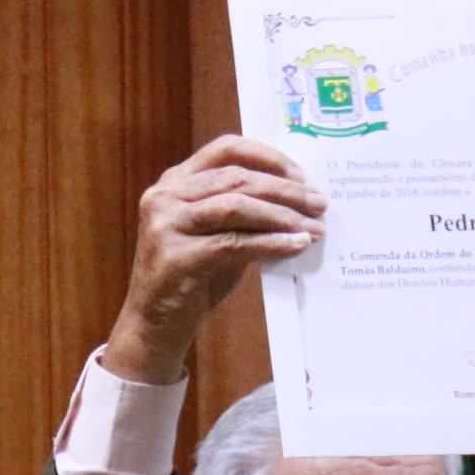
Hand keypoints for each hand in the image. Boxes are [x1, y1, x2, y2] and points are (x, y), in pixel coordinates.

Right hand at [101, 136, 327, 385]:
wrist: (154, 326)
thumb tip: (297, 202)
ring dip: (281, 215)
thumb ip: (244, 214)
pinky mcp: (175, 258)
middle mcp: (165, 197)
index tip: (300, 174)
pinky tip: (295, 245)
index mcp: (175, 183)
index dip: (267, 157)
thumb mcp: (216, 236)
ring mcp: (166, 226)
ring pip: (235, 206)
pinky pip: (233, 244)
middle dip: (285, 190)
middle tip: (319, 203)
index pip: (225, 149)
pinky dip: (270, 243)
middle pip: (236, 177)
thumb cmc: (191, 280)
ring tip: (313, 226)